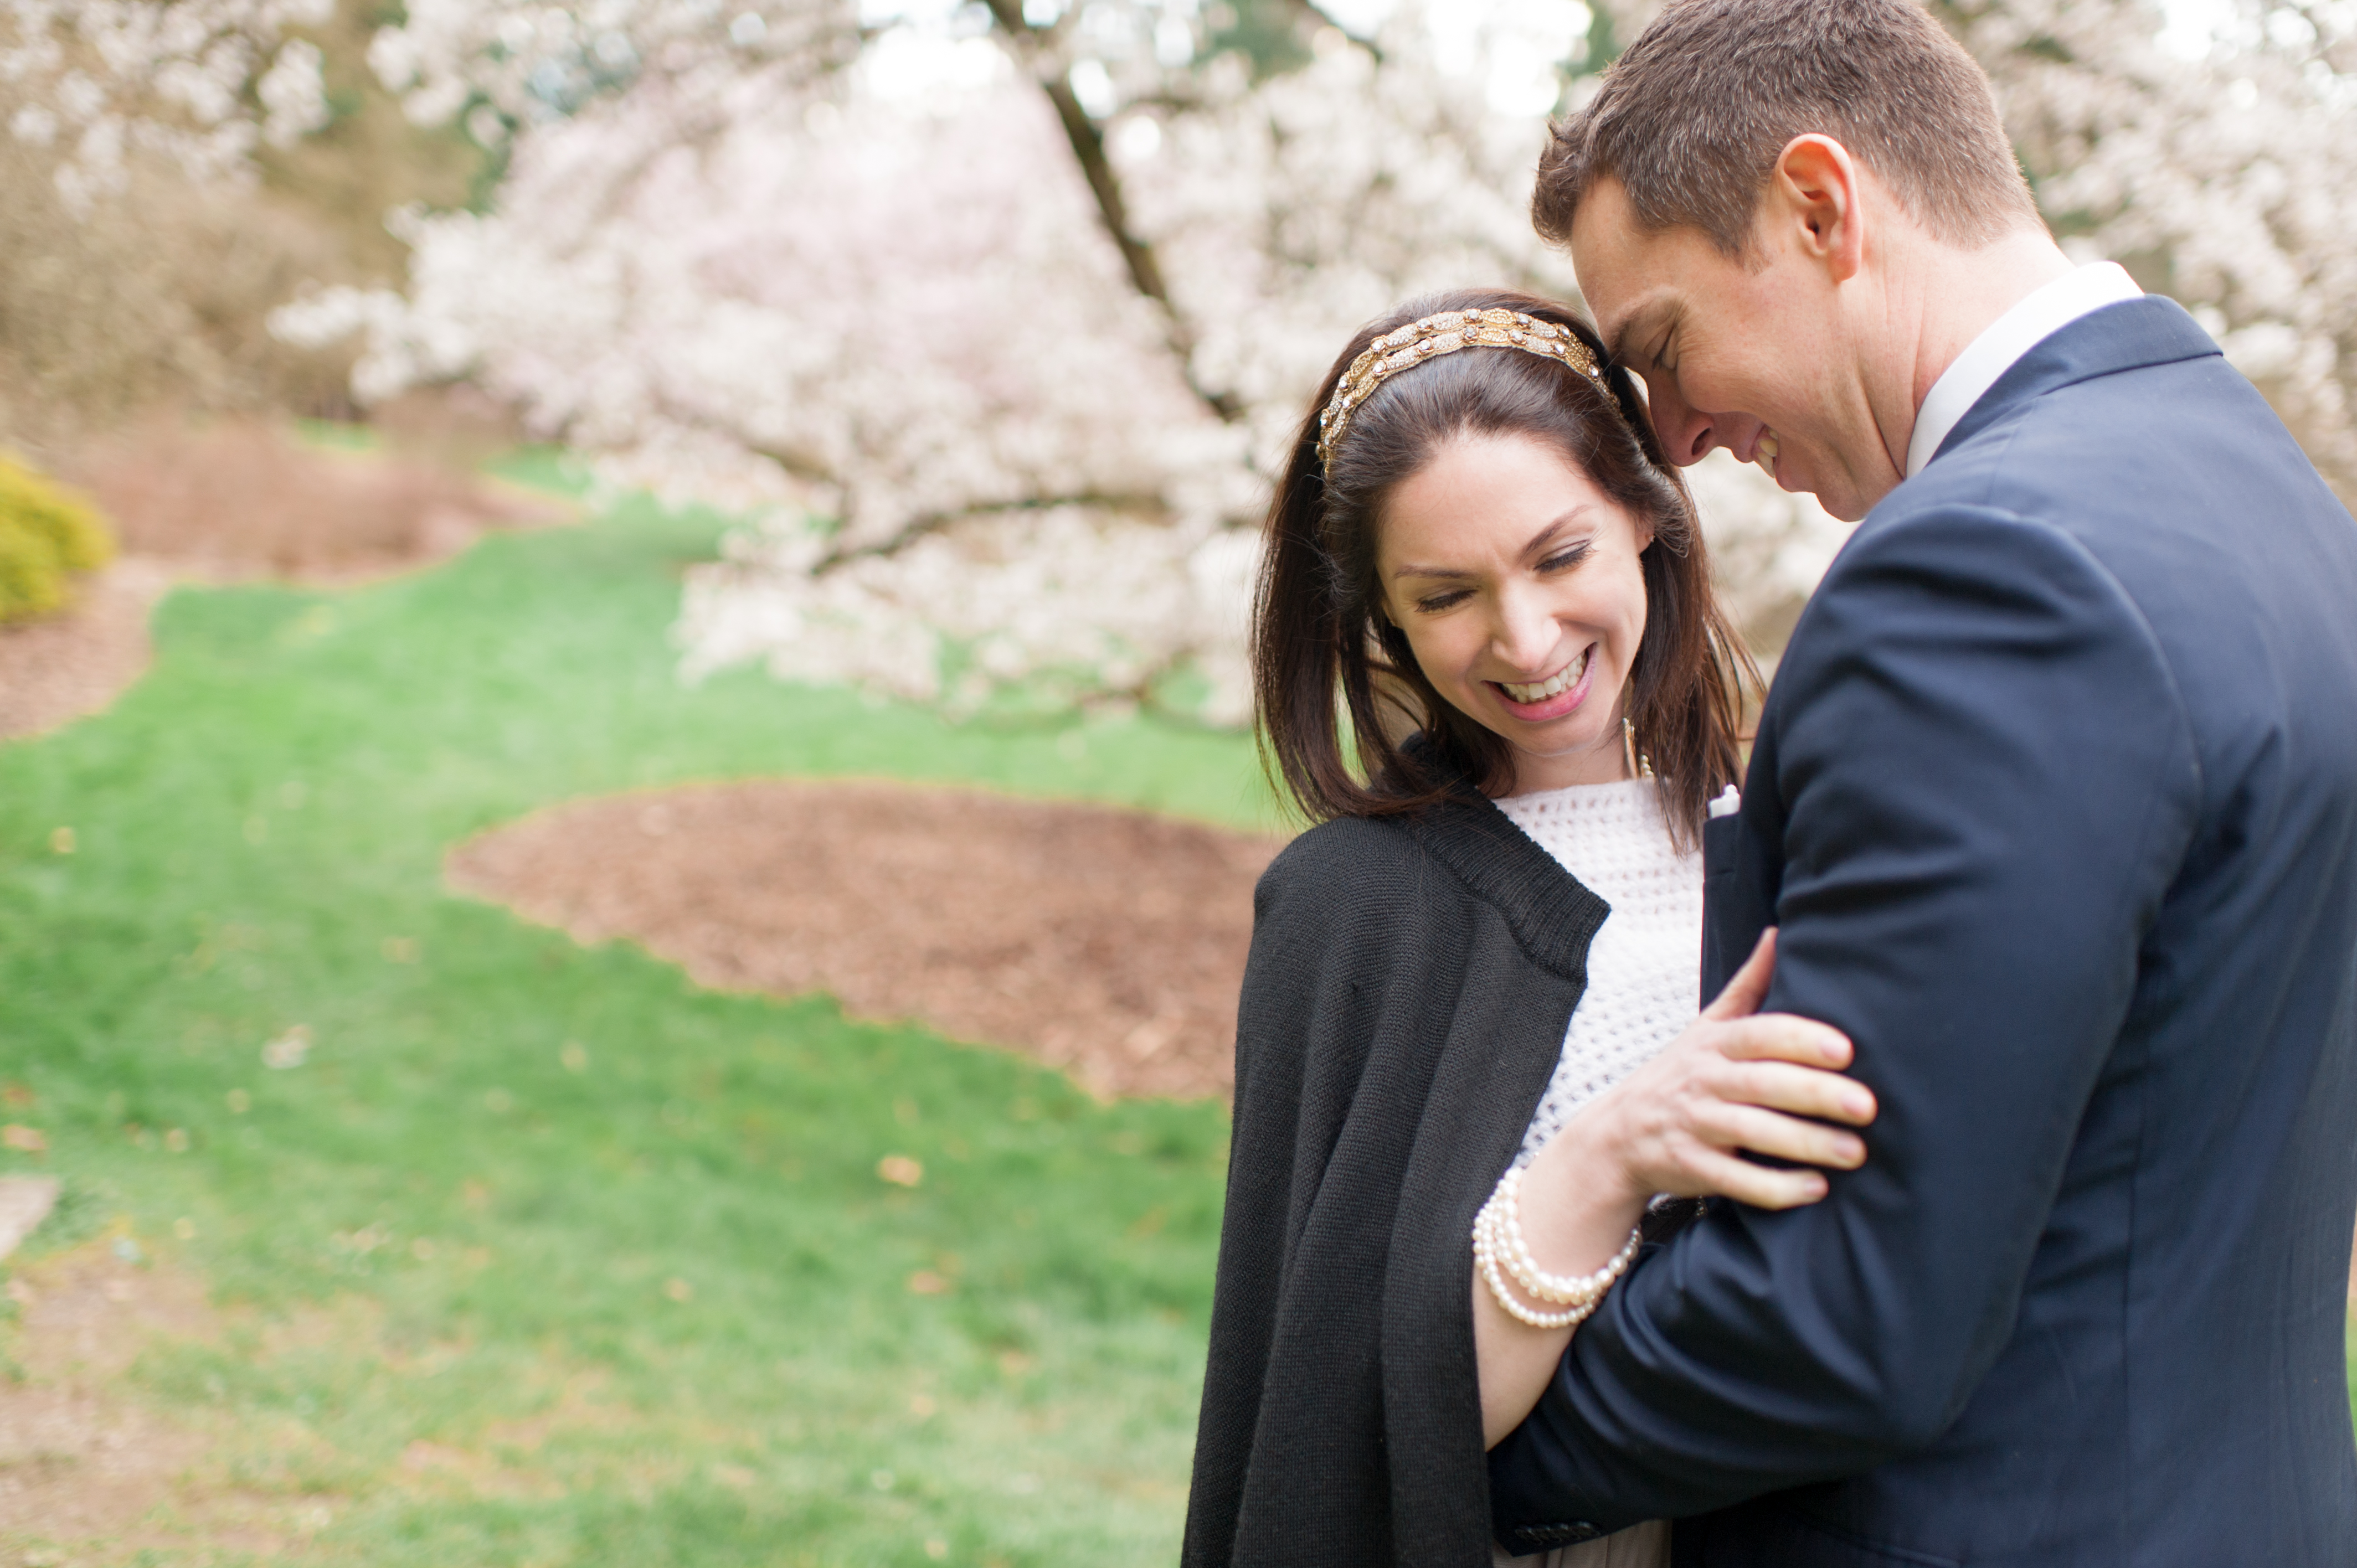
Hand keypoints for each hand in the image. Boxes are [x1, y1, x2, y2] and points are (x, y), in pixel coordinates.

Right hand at [1555, 928, 1873, 1210]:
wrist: (1617, 1134)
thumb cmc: (1680, 1074)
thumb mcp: (1707, 1026)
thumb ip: (1748, 987)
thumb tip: (1780, 933)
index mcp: (1713, 1044)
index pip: (1759, 1035)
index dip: (1801, 1040)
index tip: (1847, 1050)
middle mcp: (1702, 1081)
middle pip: (1762, 1084)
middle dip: (1816, 1094)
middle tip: (1868, 1106)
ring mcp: (1694, 1125)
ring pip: (1752, 1133)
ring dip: (1806, 1143)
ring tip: (1855, 1152)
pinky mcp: (1691, 1168)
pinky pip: (1736, 1180)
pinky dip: (1776, 1188)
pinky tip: (1816, 1188)